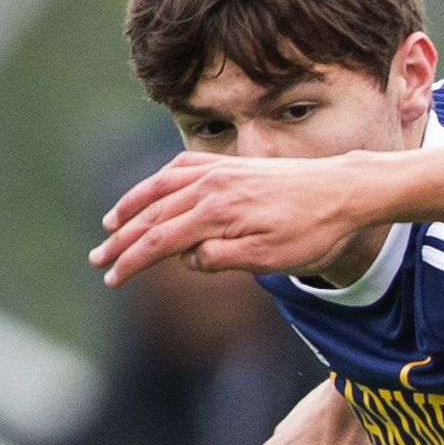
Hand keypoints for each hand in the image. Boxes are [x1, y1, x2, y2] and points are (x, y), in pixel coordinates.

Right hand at [90, 151, 368, 285]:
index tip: (113, 279)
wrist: (344, 191)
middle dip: (123, 240)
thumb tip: (186, 258)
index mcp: (216, 214)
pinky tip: (151, 192)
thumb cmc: (312, 232)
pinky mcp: (230, 165)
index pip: (161, 241)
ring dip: (131, 207)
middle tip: (98, 260)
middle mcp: (210, 187)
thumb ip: (222, 259)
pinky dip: (158, 181)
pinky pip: (181, 169)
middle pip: (153, 215)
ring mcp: (218, 171)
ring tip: (111, 226)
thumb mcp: (270, 259)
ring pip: (160, 188)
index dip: (133, 261)